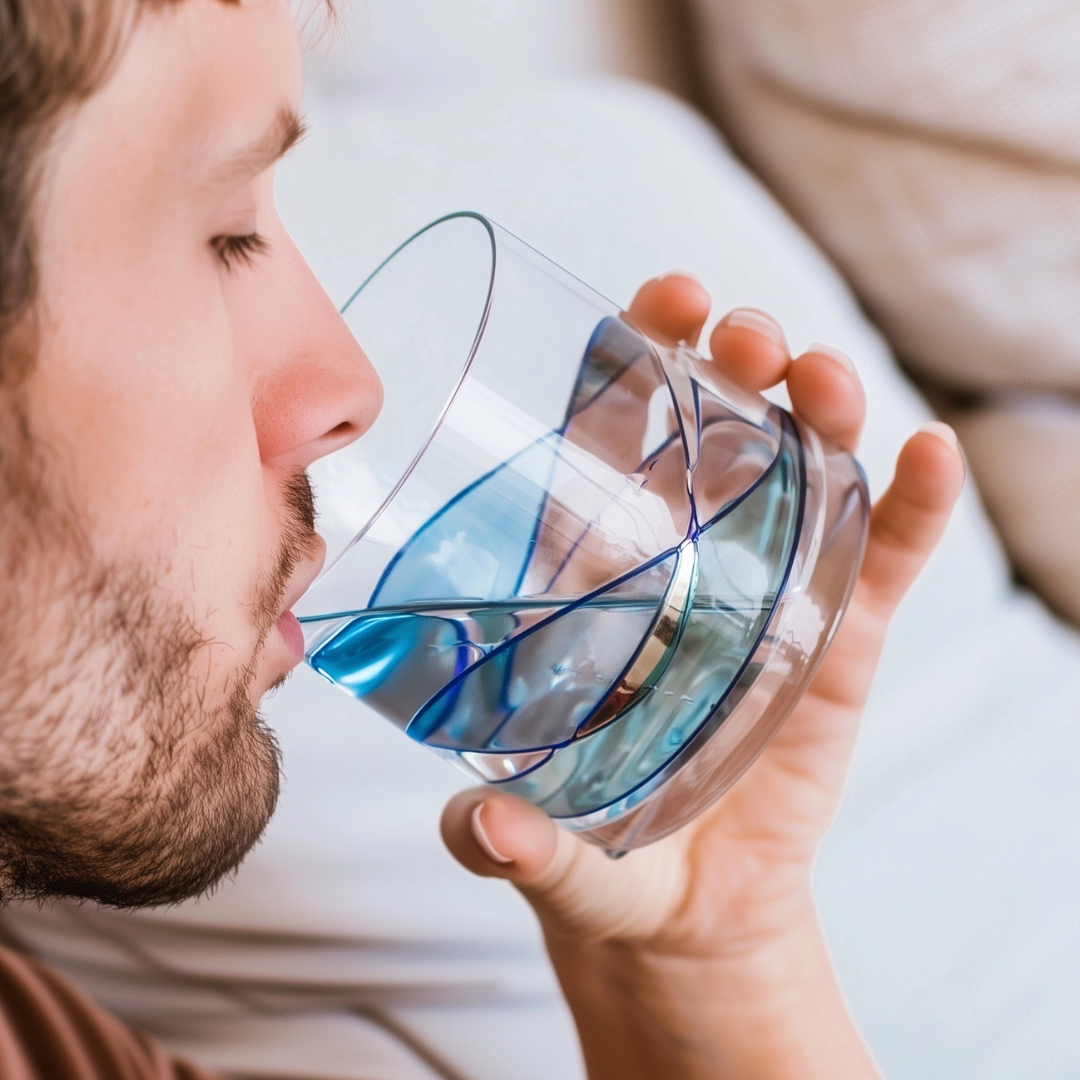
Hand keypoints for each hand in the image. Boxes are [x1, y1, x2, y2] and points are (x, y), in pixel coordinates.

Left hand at [442, 275, 964, 1079]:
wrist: (685, 913)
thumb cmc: (598, 855)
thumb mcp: (552, 847)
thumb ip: (515, 843)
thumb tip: (490, 831)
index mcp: (597, 585)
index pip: (609, 442)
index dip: (632, 361)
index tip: (656, 303)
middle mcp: (684, 569)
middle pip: (712, 431)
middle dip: (732, 362)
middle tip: (742, 337)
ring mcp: (767, 598)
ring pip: (802, 475)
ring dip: (820, 409)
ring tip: (826, 383)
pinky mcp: (835, 648)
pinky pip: (881, 565)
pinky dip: (910, 512)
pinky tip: (932, 458)